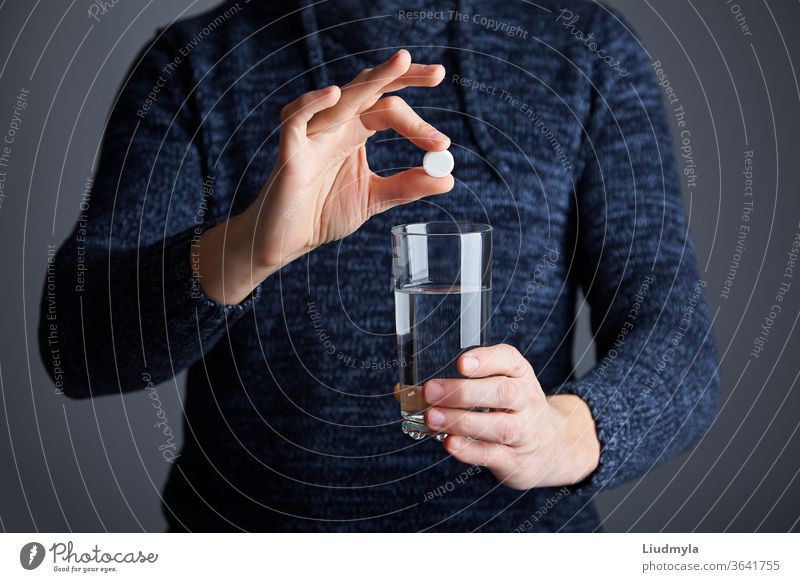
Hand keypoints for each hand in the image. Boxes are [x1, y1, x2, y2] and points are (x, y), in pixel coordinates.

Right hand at [197, 49, 453, 303]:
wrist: (285, 241)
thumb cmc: (322, 214)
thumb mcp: (373, 199)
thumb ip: (407, 187)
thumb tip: (448, 179)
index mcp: (356, 133)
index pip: (390, 109)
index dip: (419, 124)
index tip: (443, 147)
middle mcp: (336, 126)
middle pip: (370, 88)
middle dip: (402, 76)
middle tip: (438, 73)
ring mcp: (312, 135)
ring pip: (342, 97)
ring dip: (372, 79)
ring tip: (401, 62)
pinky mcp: (289, 151)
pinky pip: (296, 119)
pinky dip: (312, 104)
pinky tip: (335, 94)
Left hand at [420, 344, 600, 488]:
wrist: (555, 446)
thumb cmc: (511, 410)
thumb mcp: (495, 388)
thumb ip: (455, 386)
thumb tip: (402, 392)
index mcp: (520, 375)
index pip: (510, 360)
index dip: (486, 359)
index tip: (461, 362)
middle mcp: (527, 401)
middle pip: (503, 392)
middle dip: (463, 392)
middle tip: (430, 391)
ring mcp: (526, 433)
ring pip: (499, 427)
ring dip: (461, 421)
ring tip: (431, 417)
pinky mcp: (518, 461)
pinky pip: (495, 455)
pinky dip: (470, 450)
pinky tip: (449, 444)